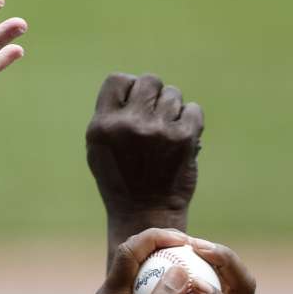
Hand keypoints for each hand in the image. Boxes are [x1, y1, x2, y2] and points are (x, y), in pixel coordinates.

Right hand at [86, 74, 203, 217]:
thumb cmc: (121, 179)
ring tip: (166, 133)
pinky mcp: (183, 138)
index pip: (118, 79)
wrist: (146, 214)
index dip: (129, 88)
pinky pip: (192, 109)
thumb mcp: (100, 147)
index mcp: (103, 126)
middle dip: (154, 94)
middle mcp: (129, 125)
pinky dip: (190, 121)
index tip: (133, 105)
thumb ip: (111, 115)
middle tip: (154, 116)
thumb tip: (135, 85)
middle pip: (149, 80)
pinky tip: (181, 137)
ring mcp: (157, 130)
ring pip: (173, 93)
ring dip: (172, 109)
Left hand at [93, 229, 192, 293]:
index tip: (186, 241)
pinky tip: (192, 281)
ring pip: (143, 268)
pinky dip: (170, 278)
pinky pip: (150, 284)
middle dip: (163, 243)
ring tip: (195, 258)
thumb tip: (179, 269)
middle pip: (134, 254)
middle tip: (193, 245)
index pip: (128, 252)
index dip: (156, 238)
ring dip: (167, 259)